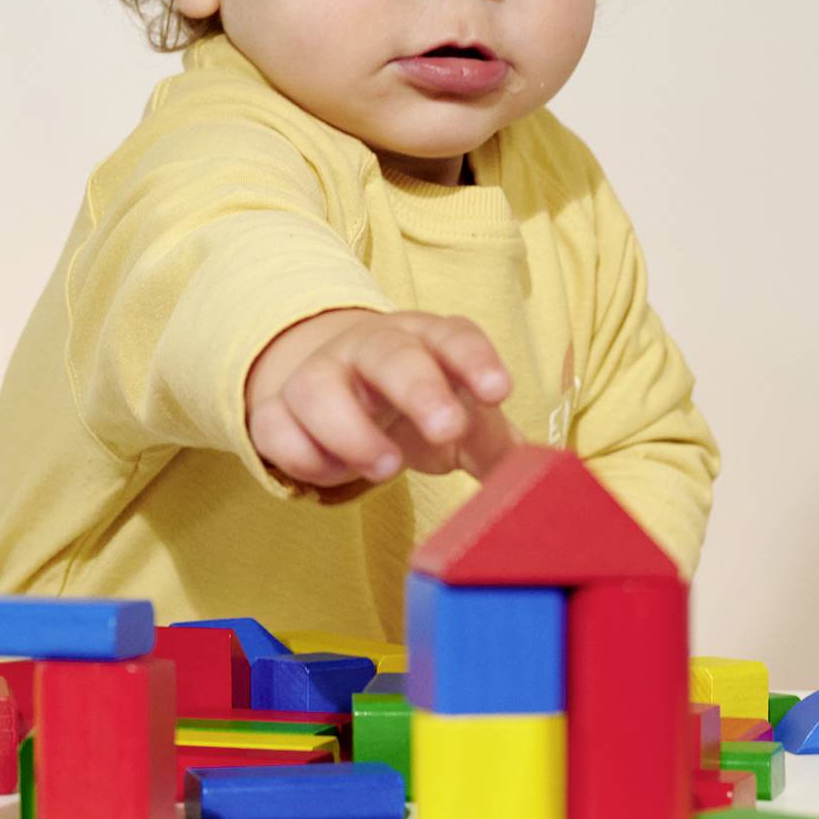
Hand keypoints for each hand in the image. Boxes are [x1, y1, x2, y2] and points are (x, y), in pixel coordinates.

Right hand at [245, 309, 519, 490]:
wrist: (334, 380)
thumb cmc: (414, 402)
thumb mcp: (461, 418)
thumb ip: (496, 447)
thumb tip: (543, 482)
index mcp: (424, 342)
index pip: (452, 336)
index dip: (475, 359)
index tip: (500, 390)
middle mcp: (368, 349)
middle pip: (389, 354)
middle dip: (419, 388)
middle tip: (448, 429)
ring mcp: (317, 376)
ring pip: (316, 387)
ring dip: (351, 430)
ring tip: (387, 468)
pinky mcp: (276, 411)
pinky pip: (275, 427)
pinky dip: (303, 456)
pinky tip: (333, 473)